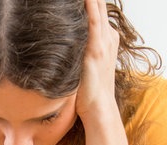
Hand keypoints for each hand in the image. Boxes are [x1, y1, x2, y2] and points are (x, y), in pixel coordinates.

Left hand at [75, 0, 119, 118]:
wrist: (98, 110)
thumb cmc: (87, 94)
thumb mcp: (81, 66)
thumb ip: (76, 52)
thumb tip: (59, 47)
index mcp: (106, 39)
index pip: (96, 10)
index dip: (89, 0)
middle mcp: (108, 36)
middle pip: (98, 4)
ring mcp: (103, 41)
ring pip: (96, 7)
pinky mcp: (96, 49)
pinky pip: (92, 19)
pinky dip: (88, 4)